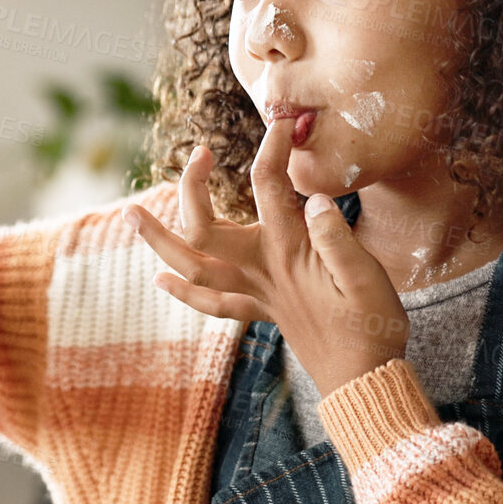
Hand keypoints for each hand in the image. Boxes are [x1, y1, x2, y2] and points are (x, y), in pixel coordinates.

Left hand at [125, 121, 410, 394]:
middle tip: (197, 154)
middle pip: (205, 228)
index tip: (280, 123)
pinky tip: (160, 280)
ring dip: (158, 241)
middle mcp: (262, 271)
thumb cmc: (373, 326)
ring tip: (129, 215)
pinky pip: (212, 302)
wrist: (366, 380)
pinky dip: (183, 291)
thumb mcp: (367, 277)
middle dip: (191, 189)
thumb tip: (312, 199)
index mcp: (290, 253)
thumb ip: (337, 239)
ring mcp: (256, 293)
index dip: (272, 150)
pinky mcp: (261, 312)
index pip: (270, 187)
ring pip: (193, 266)